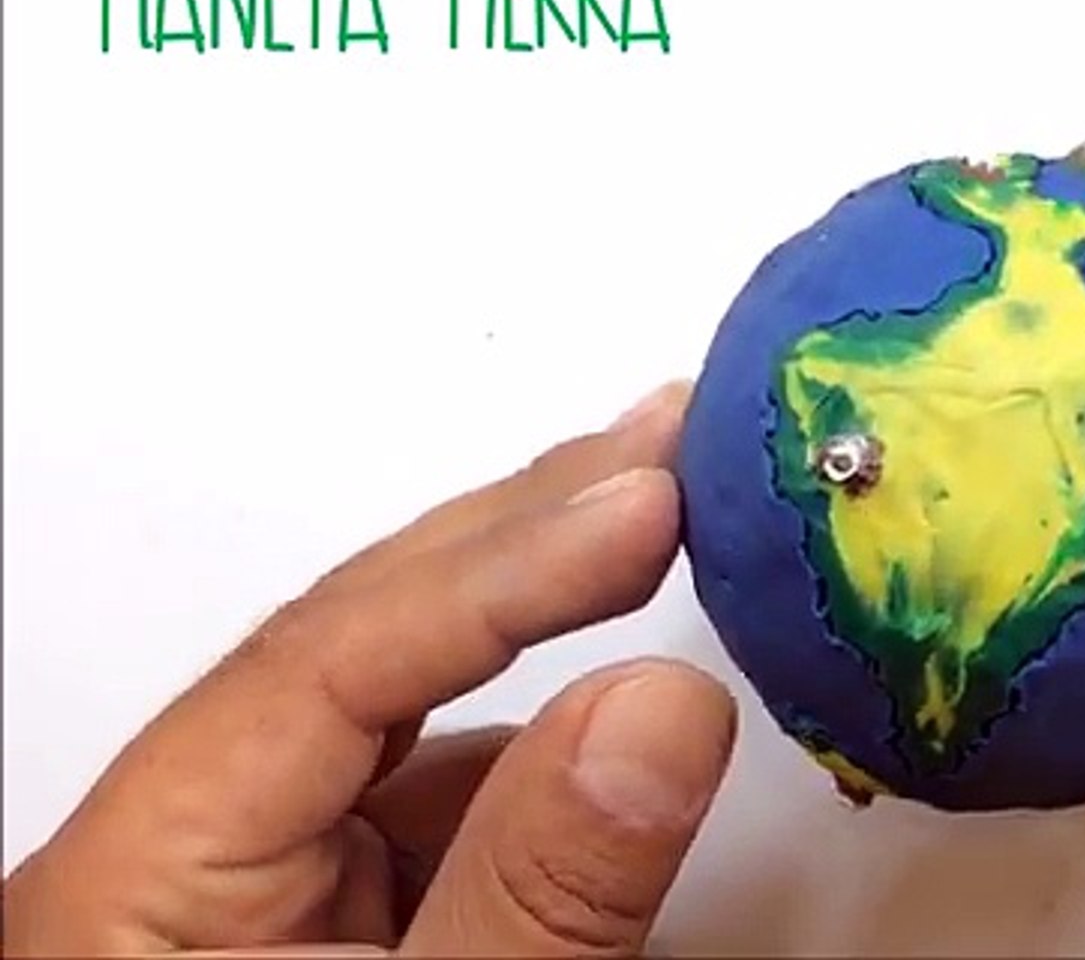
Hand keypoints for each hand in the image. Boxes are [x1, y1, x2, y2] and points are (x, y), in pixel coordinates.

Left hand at [2, 383, 736, 956]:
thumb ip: (535, 899)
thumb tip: (661, 702)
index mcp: (144, 876)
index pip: (332, 660)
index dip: (504, 559)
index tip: (649, 495)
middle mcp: (189, 848)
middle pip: (356, 641)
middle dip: (522, 530)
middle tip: (669, 441)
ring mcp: (258, 877)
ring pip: (404, 705)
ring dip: (538, 608)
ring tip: (657, 519)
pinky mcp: (323, 913)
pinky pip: (435, 788)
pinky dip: (540, 733)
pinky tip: (618, 703)